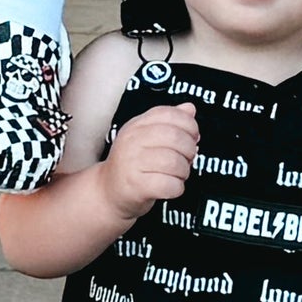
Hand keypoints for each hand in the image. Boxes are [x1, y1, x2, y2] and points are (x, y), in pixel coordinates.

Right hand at [99, 102, 198, 221]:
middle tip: (188, 159)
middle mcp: (132, 141)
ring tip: (178, 175)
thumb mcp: (147, 138)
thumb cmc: (133, 164)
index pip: (169, 114)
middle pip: (175, 137)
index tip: (193, 137)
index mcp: (137, 125)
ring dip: (184, 171)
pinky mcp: (135, 186)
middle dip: (190, 150)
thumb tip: (190, 108)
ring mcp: (132, 163)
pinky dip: (177, 188)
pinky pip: (168, 185)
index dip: (189, 125)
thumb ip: (169, 122)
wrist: (108, 192)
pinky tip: (172, 187)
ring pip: (174, 162)